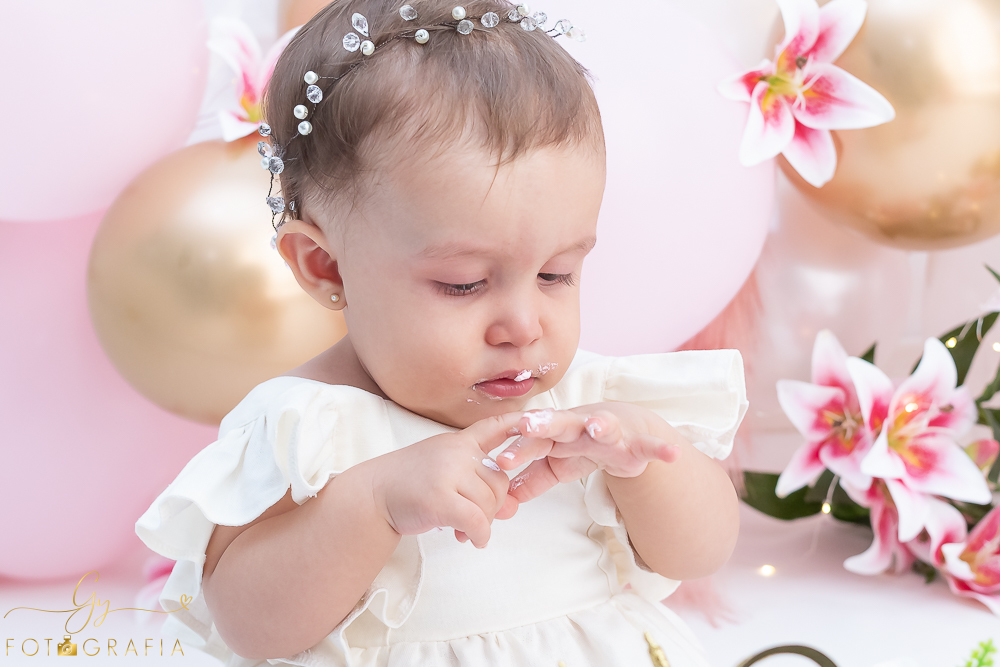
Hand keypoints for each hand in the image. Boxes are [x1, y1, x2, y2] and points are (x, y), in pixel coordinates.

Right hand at [370, 412, 522, 547]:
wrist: (372, 497)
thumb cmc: (408, 486)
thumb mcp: (444, 475)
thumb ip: (478, 487)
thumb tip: (512, 509)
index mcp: (458, 442)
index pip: (493, 427)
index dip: (517, 423)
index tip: (539, 415)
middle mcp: (456, 452)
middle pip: (499, 483)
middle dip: (491, 508)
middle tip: (471, 520)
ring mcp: (448, 473)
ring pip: (489, 504)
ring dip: (482, 524)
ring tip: (461, 529)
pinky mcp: (440, 498)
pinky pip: (477, 521)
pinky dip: (479, 535)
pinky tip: (471, 539)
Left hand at [495, 405, 679, 502]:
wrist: (625, 427)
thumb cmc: (583, 445)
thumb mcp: (557, 464)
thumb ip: (533, 479)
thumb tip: (505, 499)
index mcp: (557, 432)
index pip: (534, 442)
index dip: (520, 450)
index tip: (503, 461)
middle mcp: (580, 426)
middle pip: (560, 424)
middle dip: (544, 424)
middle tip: (528, 426)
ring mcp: (610, 431)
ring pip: (603, 426)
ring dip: (600, 425)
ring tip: (596, 427)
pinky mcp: (636, 443)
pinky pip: (649, 445)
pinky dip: (660, 449)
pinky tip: (671, 454)